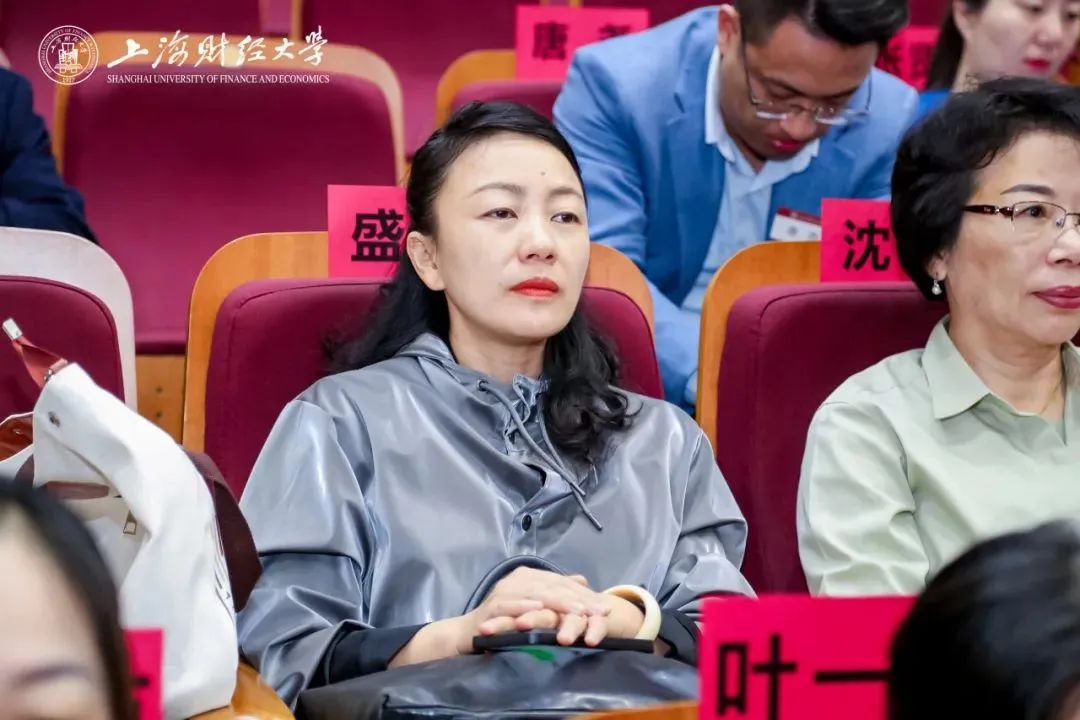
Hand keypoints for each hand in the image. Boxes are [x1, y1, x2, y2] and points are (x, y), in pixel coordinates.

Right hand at [458, 568, 609, 652]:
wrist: (467, 634)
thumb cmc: (504, 621)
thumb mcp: (533, 605)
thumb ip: (556, 592)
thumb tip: (582, 581)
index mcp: (527, 577)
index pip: (560, 582)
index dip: (583, 594)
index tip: (604, 608)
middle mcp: (516, 580)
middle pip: (552, 587)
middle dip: (577, 600)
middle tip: (598, 611)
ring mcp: (503, 592)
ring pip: (536, 594)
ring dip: (558, 602)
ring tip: (578, 611)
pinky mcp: (491, 608)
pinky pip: (509, 605)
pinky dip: (524, 606)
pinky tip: (539, 609)